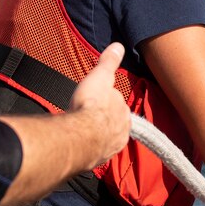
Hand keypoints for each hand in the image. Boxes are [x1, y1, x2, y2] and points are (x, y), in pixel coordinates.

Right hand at [68, 43, 130, 166]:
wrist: (80, 134)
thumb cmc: (90, 105)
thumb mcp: (100, 77)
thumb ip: (109, 62)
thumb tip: (118, 46)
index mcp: (124, 112)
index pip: (118, 105)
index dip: (107, 102)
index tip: (96, 101)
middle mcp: (122, 131)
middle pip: (113, 123)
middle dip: (103, 120)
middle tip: (87, 115)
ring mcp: (111, 147)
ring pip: (106, 138)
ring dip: (97, 134)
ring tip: (83, 130)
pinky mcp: (98, 159)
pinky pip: (96, 151)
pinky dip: (90, 147)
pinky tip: (80, 144)